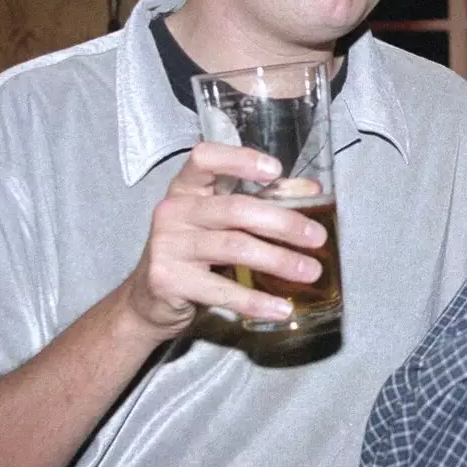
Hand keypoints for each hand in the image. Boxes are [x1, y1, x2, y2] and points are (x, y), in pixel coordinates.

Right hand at [115, 142, 327, 340]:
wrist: (148, 300)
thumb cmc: (193, 252)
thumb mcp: (223, 222)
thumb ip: (264, 201)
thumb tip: (312, 189)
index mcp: (186, 189)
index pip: (204, 159)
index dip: (239, 159)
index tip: (275, 170)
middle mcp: (173, 211)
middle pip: (235, 209)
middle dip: (283, 223)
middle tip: (317, 237)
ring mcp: (167, 246)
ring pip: (234, 247)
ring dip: (279, 261)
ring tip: (310, 271)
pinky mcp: (168, 280)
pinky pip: (222, 290)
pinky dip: (256, 301)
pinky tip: (282, 308)